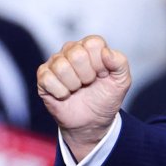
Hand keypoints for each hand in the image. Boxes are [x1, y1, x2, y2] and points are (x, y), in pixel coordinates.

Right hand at [36, 35, 130, 160]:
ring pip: (61, 67)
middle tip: (88, 83)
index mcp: (90, 46)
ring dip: (73, 85)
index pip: (93, 43)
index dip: (100, 63)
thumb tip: (107, 52)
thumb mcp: (122, 81)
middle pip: (76, 54)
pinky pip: (48, 79)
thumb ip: (120, 62)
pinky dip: (60, 92)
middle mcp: (71, 50)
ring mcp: (55, 62)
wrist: (92, 122)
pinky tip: (65, 94)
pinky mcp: (43, 76)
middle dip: (87, 76)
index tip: (102, 75)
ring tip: (77, 89)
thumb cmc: (105, 98)